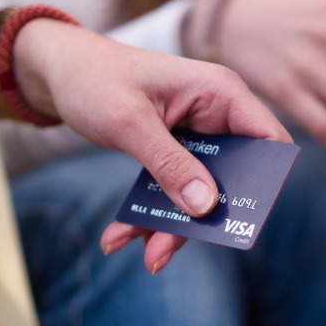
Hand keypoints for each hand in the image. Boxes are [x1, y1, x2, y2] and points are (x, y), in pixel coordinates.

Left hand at [0, 5, 290, 272]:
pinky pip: (174, 188)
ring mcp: (196, 135)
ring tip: (146, 255)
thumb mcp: (130, 123)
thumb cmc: (94, 79)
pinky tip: (120, 235)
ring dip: (172, 225)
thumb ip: (170, 164)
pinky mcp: (175, 151)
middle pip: (233, 176)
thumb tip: (206, 206)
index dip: (267, 180)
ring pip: (200, 190)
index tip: (246, 220)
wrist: (57, 70)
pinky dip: (150, 213)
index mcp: (220, 92)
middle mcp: (216, 114)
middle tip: (170, 249)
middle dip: (204, 217)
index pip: (268, 139)